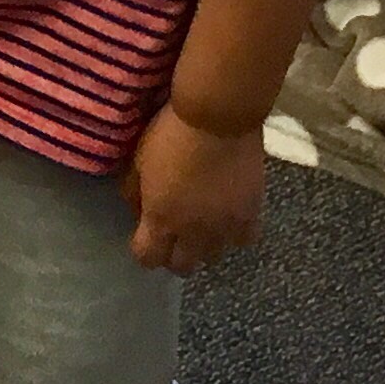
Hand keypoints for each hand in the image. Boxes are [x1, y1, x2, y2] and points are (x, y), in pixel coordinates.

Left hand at [128, 107, 265, 274]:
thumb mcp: (138, 160)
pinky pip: (244, 240)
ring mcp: (224, 227)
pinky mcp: (251, 214)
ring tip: (203, 225)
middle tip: (174, 234)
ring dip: (205, 245)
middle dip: (174, 255)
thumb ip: (133, 192)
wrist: (217, 117)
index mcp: (160, 220)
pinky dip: (235, 233)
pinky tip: (230, 217)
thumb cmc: (171, 134)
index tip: (146, 236)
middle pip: (182, 266)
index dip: (145, 251)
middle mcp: (192, 233)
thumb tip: (137, 210)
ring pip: (214, 257)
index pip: (147, 258)